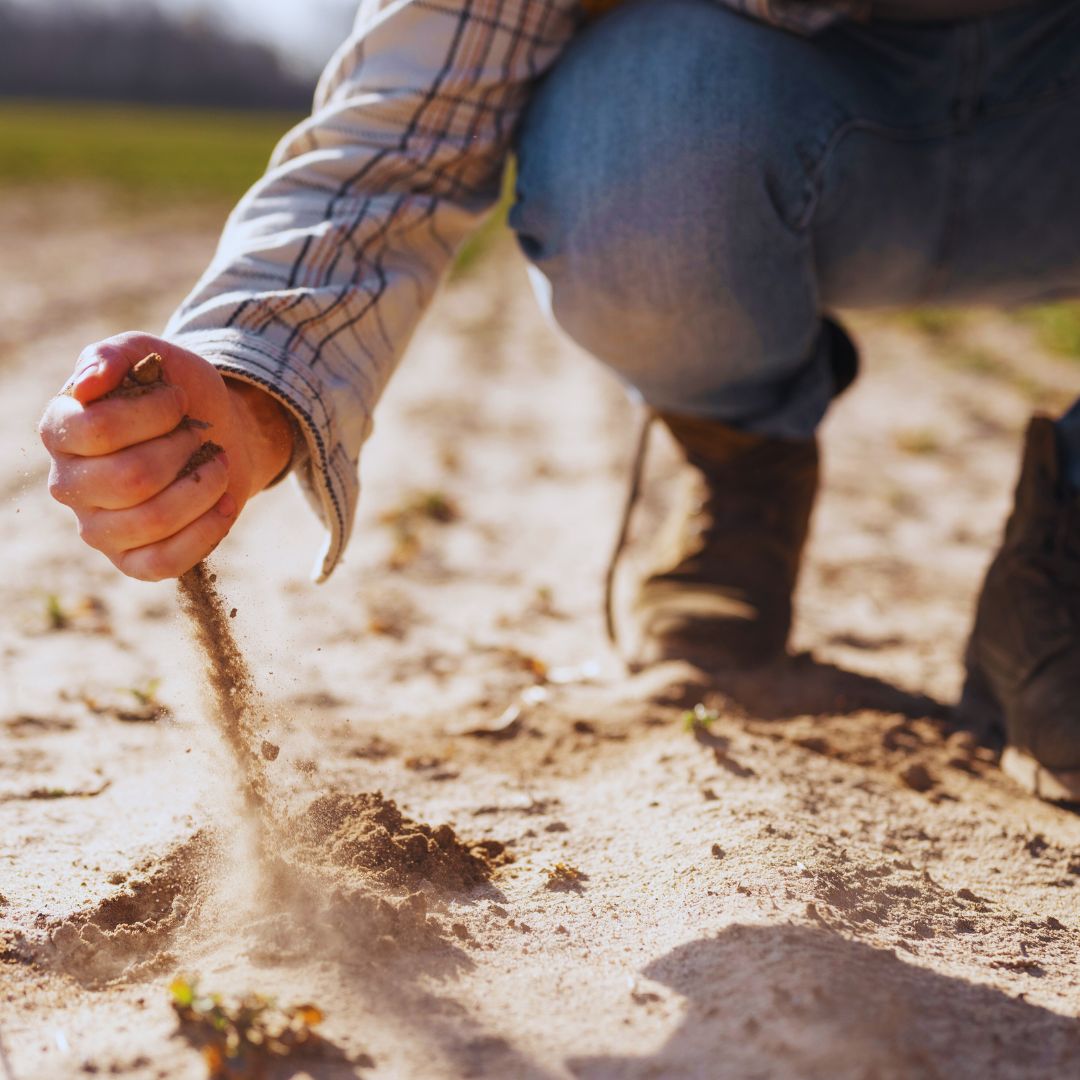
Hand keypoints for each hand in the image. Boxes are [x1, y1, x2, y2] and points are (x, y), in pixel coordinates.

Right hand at [39, 331, 292, 579]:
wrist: (218, 433)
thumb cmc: (177, 394)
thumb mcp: (151, 355)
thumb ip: (114, 355)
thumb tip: (88, 384)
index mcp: (60, 431)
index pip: (99, 430)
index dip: (153, 413)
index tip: (178, 399)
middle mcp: (69, 484)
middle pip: (131, 478)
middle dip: (183, 450)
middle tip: (199, 433)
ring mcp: (98, 529)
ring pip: (153, 520)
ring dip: (203, 487)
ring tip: (218, 464)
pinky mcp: (132, 561)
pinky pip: (165, 562)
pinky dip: (207, 530)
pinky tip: (225, 503)